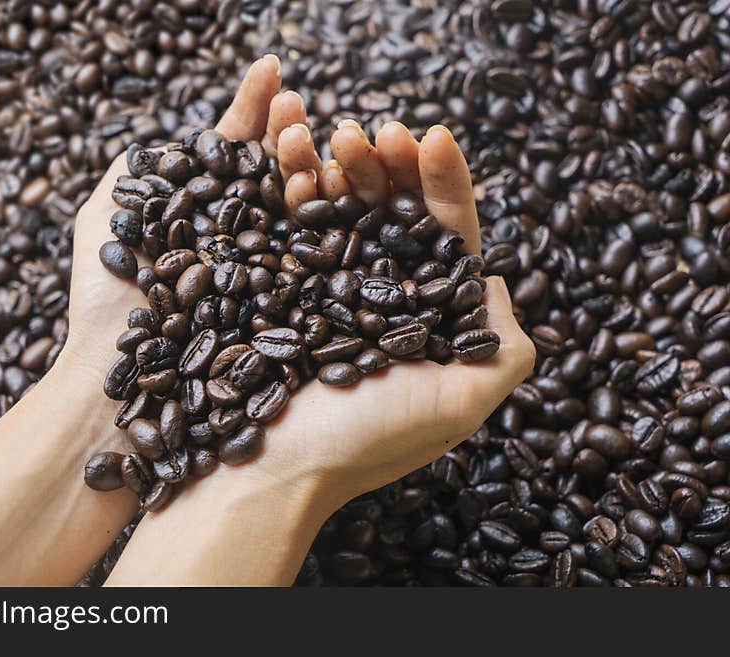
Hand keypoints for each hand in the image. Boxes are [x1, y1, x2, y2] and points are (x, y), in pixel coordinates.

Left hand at [59, 55, 314, 390]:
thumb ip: (132, 175)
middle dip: (286, 128)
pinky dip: (327, 217)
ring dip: (308, 162)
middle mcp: (242, 237)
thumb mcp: (102, 222)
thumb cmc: (102, 303)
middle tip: (294, 97)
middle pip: (273, 172)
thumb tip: (162, 138)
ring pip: (300, 206)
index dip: (251, 109)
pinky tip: (334, 180)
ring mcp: (270, 270)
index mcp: (203, 213)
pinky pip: (317, 257)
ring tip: (310, 127)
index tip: (270, 68)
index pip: (234, 151)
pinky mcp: (291, 306)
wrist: (118, 381)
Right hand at [252, 120, 536, 507]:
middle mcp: (380, 301)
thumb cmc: (364, 441)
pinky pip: (293, 227)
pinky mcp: (278, 287)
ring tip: (338, 133)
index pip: (447, 238)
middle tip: (381, 128)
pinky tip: (301, 159)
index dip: (445, 185)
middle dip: (393, 165)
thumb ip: (505, 351)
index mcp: (427, 322)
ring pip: (344, 213)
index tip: (435, 138)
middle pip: (395, 215)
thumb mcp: (459, 405)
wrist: (269, 468)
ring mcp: (326, 291)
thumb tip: (501, 285)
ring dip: (346, 166)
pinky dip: (298, 189)